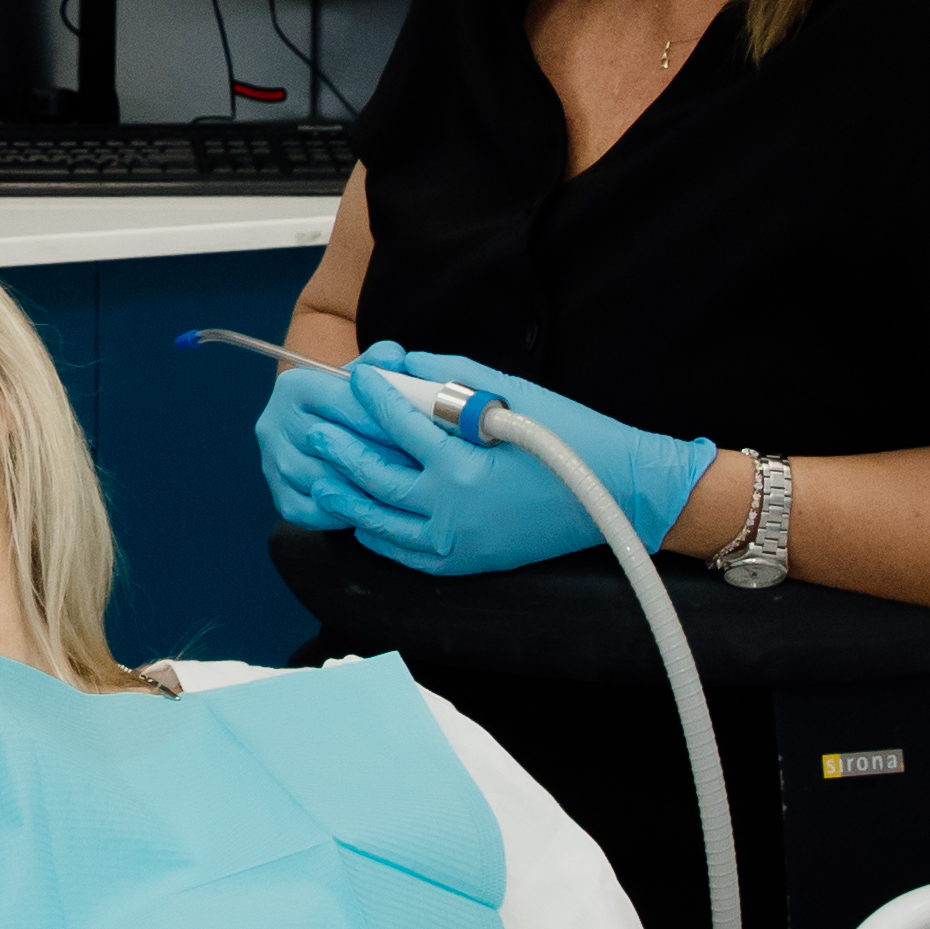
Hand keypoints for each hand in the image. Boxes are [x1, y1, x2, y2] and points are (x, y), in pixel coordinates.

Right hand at [250, 353, 415, 538]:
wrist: (318, 418)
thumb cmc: (351, 396)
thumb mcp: (365, 370)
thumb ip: (383, 361)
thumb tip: (396, 361)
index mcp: (296, 386)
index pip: (348, 405)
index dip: (389, 421)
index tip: (423, 435)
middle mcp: (276, 422)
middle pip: (336, 448)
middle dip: (383, 461)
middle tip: (422, 471)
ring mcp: (273, 461)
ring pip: (325, 484)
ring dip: (365, 492)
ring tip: (403, 493)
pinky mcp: (277, 494)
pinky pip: (313, 513)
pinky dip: (342, 515)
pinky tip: (371, 509)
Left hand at [302, 348, 715, 581]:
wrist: (614, 494)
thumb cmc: (568, 436)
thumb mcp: (510, 394)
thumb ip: (450, 378)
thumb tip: (403, 365)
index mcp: (461, 466)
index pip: (398, 424)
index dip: (373, 396)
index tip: (357, 377)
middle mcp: (450, 511)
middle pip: (374, 477)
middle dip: (340, 449)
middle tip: (315, 429)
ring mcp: (455, 544)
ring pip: (379, 520)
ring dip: (345, 495)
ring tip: (321, 474)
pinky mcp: (464, 563)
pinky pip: (403, 552)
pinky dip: (376, 532)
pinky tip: (361, 515)